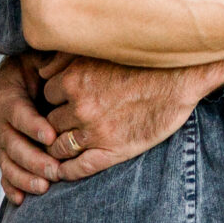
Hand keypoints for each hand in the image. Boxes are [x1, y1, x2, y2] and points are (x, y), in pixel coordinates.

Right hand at [0, 54, 64, 203]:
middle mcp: (2, 117)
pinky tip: (22, 199)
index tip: (51, 135)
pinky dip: (12, 186)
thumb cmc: (45, 62)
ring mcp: (4, 136)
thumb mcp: (46, 53)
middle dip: (31, 157)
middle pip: (10, 141)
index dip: (31, 124)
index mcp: (8, 91)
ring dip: (23, 175)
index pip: (16, 110)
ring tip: (44, 187)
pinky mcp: (10, 151)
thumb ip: (51, 57)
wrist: (33, 73)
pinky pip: (6, 171)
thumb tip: (55, 62)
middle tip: (54, 169)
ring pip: (7, 159)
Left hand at [36, 55, 203, 177]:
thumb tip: (42, 70)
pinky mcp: (113, 151)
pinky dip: (67, 172)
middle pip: (50, 122)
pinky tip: (64, 172)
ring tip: (61, 149)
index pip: (47, 95)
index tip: (63, 102)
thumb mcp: (101, 50)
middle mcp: (80, 107)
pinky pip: (79, 168)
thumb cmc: (144, 60)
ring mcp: (95, 131)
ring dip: (58, 148)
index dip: (56, 99)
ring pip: (59, 146)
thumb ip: (66, 58)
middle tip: (62, 125)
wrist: (182, 78)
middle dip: (55, 123)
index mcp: (74, 80)